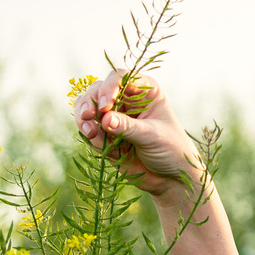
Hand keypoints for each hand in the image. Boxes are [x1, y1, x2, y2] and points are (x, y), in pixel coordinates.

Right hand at [72, 70, 208, 209]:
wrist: (170, 176)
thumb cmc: (171, 150)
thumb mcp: (153, 136)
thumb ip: (128, 127)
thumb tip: (105, 120)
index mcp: (145, 91)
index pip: (120, 77)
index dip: (109, 88)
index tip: (105, 107)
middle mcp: (127, 99)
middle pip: (98, 89)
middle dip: (90, 102)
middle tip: (88, 118)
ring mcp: (114, 115)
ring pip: (88, 106)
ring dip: (84, 118)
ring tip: (90, 132)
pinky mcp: (105, 132)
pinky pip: (88, 127)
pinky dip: (89, 134)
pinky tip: (101, 145)